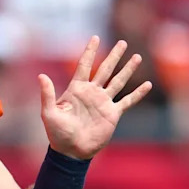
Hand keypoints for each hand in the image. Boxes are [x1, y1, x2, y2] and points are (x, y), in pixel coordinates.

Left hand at [39, 36, 152, 159]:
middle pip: (105, 69)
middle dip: (113, 56)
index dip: (90, 52)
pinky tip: (147, 84)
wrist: (71, 151)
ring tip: (137, 56)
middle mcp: (91, 93)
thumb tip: (41, 76)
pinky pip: (128, 101)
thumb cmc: (57, 133)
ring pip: (118, 81)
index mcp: (76, 90)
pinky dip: (138, 93)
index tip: (95, 37)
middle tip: (122, 42)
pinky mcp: (113, 114)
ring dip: (128, 69)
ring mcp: (103, 102)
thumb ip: (47, 94)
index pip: (84, 66)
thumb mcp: (49, 113)